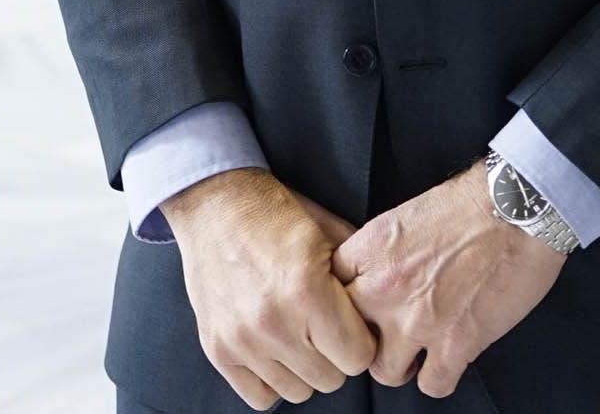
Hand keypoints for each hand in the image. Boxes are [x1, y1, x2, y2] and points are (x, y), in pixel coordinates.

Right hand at [161, 168, 378, 408]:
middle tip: (324, 327)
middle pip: (331, 379)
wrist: (214, 203)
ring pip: (299, 391)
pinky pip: (260, 396)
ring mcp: (241, 340)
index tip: (351, 325)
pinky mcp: (217, 349)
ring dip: (304, 369)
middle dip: (334, 355)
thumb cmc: (273, 214)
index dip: (361, 340)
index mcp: (307, 291)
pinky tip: (274, 351)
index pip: (358, 357)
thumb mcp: (329, 232)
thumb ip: (359, 275)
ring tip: (297, 335)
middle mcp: (273, 322)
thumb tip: (385, 310)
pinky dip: (271, 380)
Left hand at [331, 162, 565, 397]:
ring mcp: (418, 320)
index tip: (354, 307)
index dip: (340, 303)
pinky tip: (446, 362)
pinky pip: (432, 386)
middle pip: (346, 335)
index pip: (327, 291)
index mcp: (370, 250)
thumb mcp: (404, 214)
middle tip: (380, 335)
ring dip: (398, 365)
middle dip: (362, 338)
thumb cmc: (471, 202)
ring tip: (413, 355)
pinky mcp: (457, 343)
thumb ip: (380, 252)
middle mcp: (385, 287)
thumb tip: (370, 277)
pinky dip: (439, 378)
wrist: (520, 206)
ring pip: (382, 371)